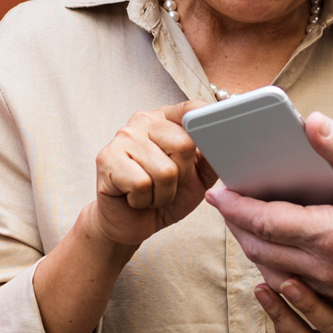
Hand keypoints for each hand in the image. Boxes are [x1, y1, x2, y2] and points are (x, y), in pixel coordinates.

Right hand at [85, 102, 220, 246]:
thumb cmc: (161, 197)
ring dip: (162, 194)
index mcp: (165, 120)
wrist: (129, 223)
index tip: (217, 126)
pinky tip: (134, 198)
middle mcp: (142, 122)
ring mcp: (122, 138)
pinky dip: (143, 200)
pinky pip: (141, 184)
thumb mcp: (196, 178)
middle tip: (166, 184)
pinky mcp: (107, 159)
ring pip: (164, 170)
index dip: (205, 120)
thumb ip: (210, 158)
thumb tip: (226, 143)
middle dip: (181, 177)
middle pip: (183, 144)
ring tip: (150, 193)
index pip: (191, 109)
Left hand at [211, 112, 332, 296]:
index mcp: (332, 234)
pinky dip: (280, 268)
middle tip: (224, 207)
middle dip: (238, 228)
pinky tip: (277, 250)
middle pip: (264, 252)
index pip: (266, 222)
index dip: (236, 207)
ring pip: (279, 273)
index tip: (217, 194)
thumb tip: (309, 121)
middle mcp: (330, 266)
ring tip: (244, 224)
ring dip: (257, 250)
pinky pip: (301, 286)